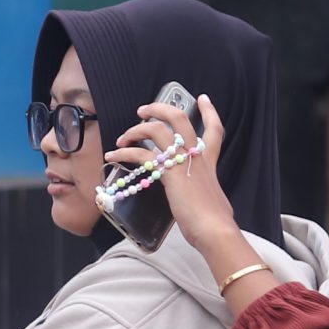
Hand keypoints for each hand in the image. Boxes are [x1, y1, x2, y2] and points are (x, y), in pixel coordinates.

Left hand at [104, 95, 238, 247]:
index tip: (202, 98)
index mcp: (208, 162)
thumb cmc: (213, 220)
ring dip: (135, 130)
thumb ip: (202, 191)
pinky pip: (142, 156)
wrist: (215, 229)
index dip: (208, 112)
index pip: (214, 131)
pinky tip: (113, 157)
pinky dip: (124, 154)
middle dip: (159, 109)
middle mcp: (196, 157)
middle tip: (143, 110)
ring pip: (157, 130)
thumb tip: (198, 200)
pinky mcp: (168, 173)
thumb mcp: (211, 198)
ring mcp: (182, 163)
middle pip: (180, 119)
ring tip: (122, 138)